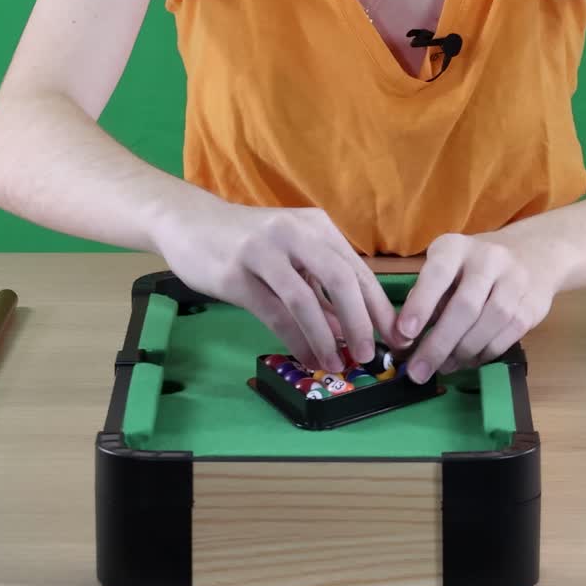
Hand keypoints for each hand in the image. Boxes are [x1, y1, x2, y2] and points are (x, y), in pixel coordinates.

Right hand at [154, 199, 400, 373]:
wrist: (188, 222)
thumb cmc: (246, 241)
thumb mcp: (291, 255)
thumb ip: (321, 287)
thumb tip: (352, 330)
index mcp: (316, 226)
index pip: (358, 270)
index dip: (380, 308)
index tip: (397, 338)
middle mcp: (294, 233)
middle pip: (341, 281)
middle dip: (361, 323)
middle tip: (368, 355)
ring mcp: (263, 252)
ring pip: (305, 300)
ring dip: (325, 338)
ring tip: (334, 363)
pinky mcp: (235, 274)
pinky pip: (273, 313)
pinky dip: (295, 339)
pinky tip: (305, 356)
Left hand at [396, 233, 559, 383]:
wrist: (531, 254)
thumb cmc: (471, 267)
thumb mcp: (443, 268)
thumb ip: (426, 296)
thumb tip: (406, 338)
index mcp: (457, 247)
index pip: (437, 274)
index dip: (420, 305)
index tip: (404, 334)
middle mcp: (489, 258)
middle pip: (465, 306)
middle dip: (439, 344)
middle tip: (419, 372)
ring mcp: (516, 280)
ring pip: (490, 323)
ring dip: (463, 352)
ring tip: (444, 367)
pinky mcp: (533, 304)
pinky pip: (509, 335)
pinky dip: (486, 353)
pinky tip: (470, 360)